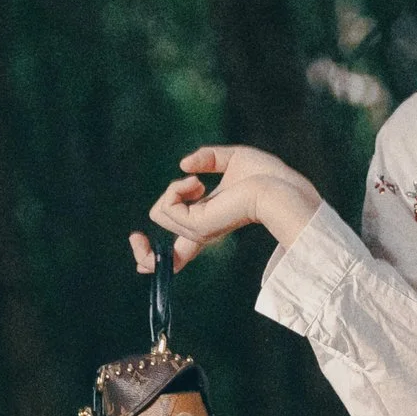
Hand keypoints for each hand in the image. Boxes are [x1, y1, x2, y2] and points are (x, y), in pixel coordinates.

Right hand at [130, 143, 322, 272]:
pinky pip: (166, 207)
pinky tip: (198, 183)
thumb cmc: (267, 175)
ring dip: (175, 187)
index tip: (138, 244)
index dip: (154, 255)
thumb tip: (184, 164)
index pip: (180, 250)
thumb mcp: (233, 159)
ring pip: (158, 213)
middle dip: (142, 247)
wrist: (278, 187)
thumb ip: (208, 158)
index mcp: (210, 222)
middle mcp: (202, 232)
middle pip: (159, 257)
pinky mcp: (198, 228)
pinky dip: (176, 188)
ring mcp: (198, 232)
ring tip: (200, 182)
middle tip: (164, 212)